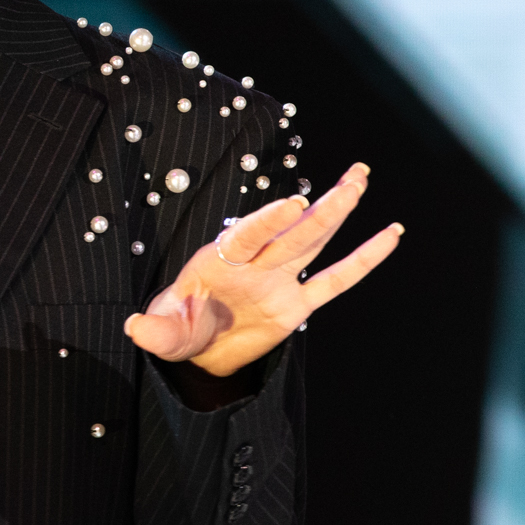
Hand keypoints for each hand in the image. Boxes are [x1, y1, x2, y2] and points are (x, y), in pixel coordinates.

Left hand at [125, 164, 402, 375]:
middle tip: (353, 177)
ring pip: (314, 242)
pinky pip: (334, 280)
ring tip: (360, 178)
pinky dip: (362, 260)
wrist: (200, 348)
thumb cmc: (180, 329)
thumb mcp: (165, 333)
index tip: (292, 203)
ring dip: (338, 211)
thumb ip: (155, 331)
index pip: (249, 237)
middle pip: (293, 233)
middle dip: (322, 207)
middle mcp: (255, 264)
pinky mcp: (297, 304)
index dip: (269, 221)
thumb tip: (135, 328)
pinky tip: (390, 235)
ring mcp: (279, 280)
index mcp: (221, 261)